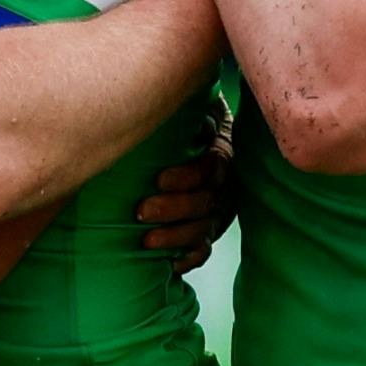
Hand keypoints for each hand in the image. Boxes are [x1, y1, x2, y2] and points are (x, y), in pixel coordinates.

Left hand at [136, 118, 234, 263]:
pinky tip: (169, 265)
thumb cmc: (185, 125)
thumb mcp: (193, 110)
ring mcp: (217, 213)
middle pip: (206, 203)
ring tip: (147, 241)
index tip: (159, 179)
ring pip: (203, 230)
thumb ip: (193, 109)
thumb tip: (178, 100)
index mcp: (222, 155)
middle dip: (173, 209)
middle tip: (141, 212)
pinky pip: (202, 251)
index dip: (188, 176)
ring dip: (175, 237)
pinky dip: (187, 259)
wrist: (193, 144)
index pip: (213, 168)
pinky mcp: (206, 233)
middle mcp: (224, 187)